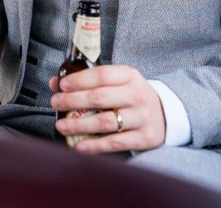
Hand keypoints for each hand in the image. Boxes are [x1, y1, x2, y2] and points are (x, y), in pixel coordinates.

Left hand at [49, 65, 165, 153]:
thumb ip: (89, 80)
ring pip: (104, 122)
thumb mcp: (119, 82)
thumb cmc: (132, 96)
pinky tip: (78, 145)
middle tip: (55, 103)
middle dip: (72, 101)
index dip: (79, 79)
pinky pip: (114, 143)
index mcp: (130, 76)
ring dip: (78, 124)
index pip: (102, 74)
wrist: (165, 115)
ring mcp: (141, 117)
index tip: (62, 85)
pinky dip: (94, 145)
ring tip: (60, 125)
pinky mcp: (144, 138)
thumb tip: (55, 82)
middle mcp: (137, 95)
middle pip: (100, 98)